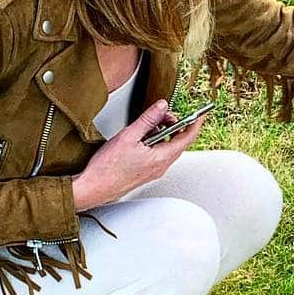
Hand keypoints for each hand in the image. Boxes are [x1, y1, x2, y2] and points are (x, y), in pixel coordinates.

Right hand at [71, 99, 207, 211]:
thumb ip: (148, 120)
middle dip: (174, 126)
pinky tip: (141, 138)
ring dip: (162, 134)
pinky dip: (154, 143)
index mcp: (161, 158)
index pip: (187, 138)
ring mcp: (153, 171)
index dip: (195, 124)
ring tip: (149, 125)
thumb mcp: (129, 136)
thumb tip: (161, 107)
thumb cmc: (107, 168)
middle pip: (177, 143)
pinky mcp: (145, 173)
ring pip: (166, 148)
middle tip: (164, 114)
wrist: (94, 188)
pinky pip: (157, 155)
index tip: (200, 114)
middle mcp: (160, 167)